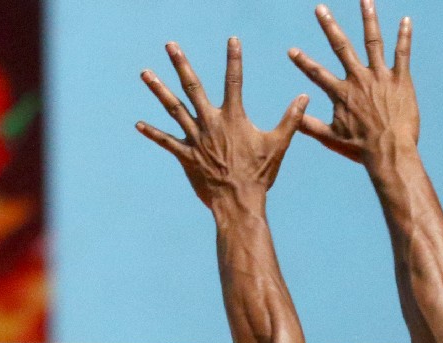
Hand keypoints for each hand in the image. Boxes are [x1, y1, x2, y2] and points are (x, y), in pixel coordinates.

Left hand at [137, 39, 309, 210]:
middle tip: (170, 46)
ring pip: (174, 108)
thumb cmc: (260, 174)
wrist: (239, 202)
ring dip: (158, 89)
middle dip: (181, 64)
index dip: (234, 59)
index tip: (232, 40)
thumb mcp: (278, 145)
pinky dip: (153, 133)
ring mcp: (195, 139)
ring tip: (145, 73)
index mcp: (234, 118)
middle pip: (193, 87)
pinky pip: (166, 142)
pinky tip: (139, 124)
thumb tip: (304, 97)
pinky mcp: (186, 156)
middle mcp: (211, 123)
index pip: (234, 81)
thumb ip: (290, 119)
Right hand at [289, 0, 417, 163]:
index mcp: (341, 92)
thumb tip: (291, 119)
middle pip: (341, 46)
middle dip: (329, 26)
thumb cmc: (361, 149)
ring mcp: (380, 77)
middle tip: (320, 8)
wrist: (390, 152)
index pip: (316, 72)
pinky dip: (404, 37)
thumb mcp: (330, 138)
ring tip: (366, 0)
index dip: (302, 61)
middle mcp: (359, 79)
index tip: (292, 50)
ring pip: (373, 42)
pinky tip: (406, 20)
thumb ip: (309, 125)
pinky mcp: (401, 81)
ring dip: (369, 19)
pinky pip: (402, 54)